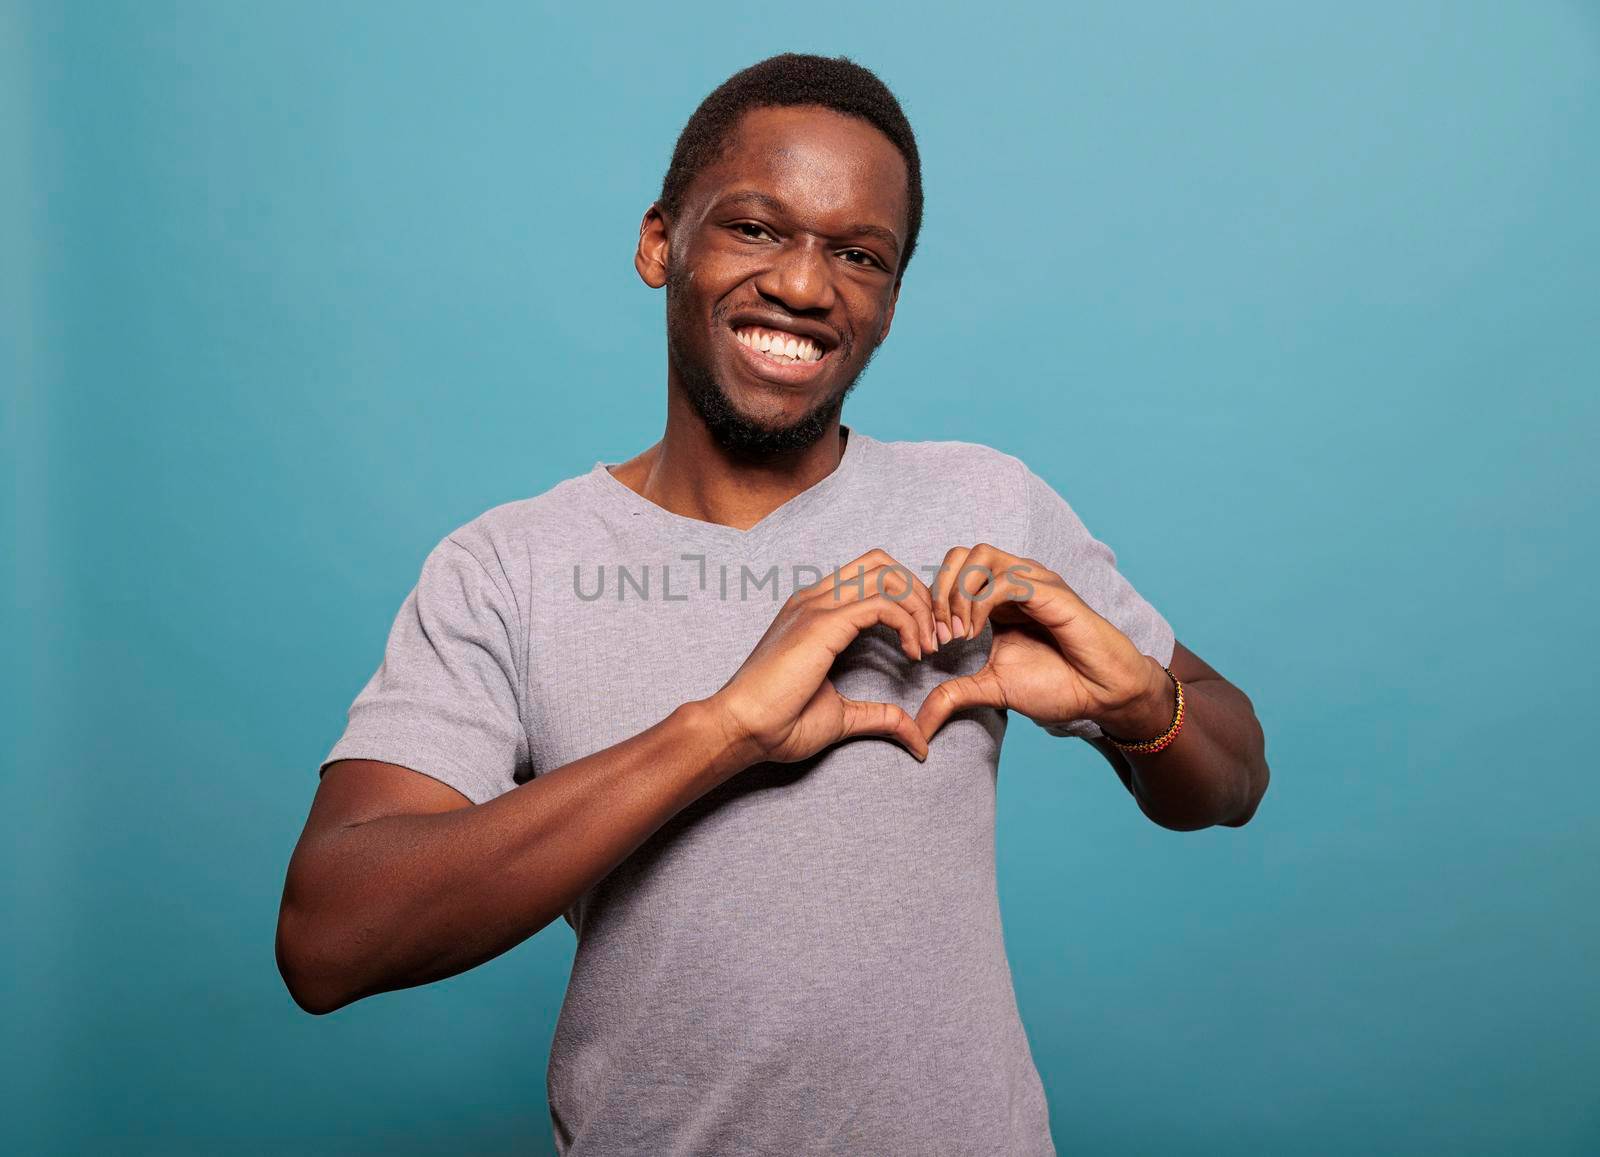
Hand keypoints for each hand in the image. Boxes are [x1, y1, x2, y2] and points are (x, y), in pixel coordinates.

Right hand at [708, 549, 939, 766]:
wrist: (742, 729)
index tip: (925, 641)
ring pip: (886, 575)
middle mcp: (815, 599)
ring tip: (929, 645)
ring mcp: (817, 606)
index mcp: (815, 611)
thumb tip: (916, 737)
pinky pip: (882, 603)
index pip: (871, 575)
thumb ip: (880, 716)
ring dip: (920, 607)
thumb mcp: (842, 716)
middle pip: (883, 564)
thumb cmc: (778, 724)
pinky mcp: (823, 623)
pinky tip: (912, 653)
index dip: (907, 599)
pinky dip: (909, 622)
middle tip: (936, 636)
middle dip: (920, 594)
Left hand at [915, 543, 1169, 740]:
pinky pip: (1005, 580)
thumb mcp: (992, 688)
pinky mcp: (1050, 592)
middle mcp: (1014, 581)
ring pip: (979, 557)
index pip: (951, 572)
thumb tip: (919, 724)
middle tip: (938, 634)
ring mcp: (1033, 581)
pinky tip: (974, 634)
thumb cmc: (1058, 684)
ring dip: (956, 594)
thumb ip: (954, 695)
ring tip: (956, 634)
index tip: (930, 645)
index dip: (931, 602)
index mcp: (997, 598)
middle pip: (959, 554)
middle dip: (938, 591)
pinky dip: (979, 604)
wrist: (1103, 693)